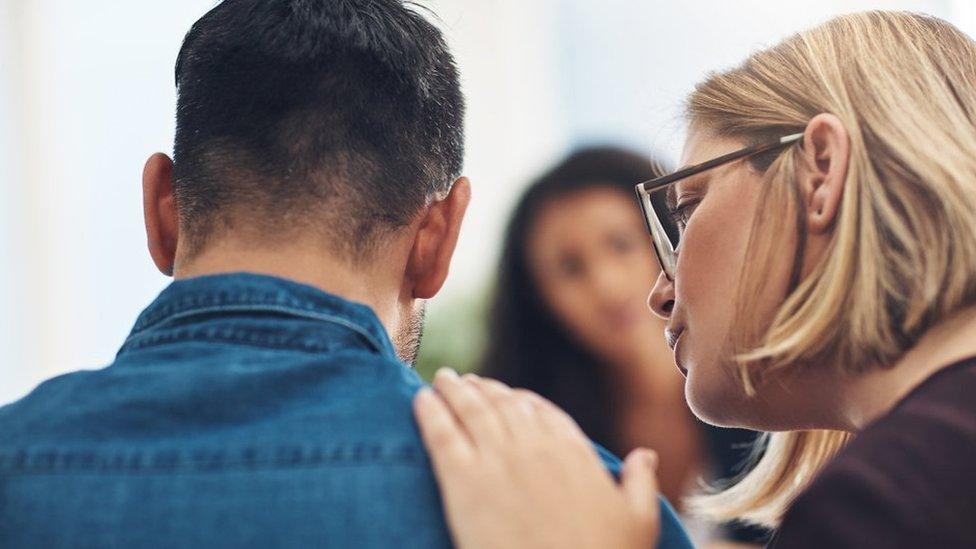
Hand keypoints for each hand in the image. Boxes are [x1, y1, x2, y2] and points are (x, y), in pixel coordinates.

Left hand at [414, 369, 660, 548]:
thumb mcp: (638, 519)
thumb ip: (640, 481)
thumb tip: (646, 454)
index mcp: (572, 450)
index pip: (540, 411)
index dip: (520, 400)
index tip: (508, 395)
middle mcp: (532, 447)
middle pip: (502, 404)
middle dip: (483, 389)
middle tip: (467, 381)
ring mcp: (495, 461)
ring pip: (470, 411)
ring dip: (453, 390)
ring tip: (442, 379)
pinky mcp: (462, 484)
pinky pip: (441, 436)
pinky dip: (429, 413)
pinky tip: (419, 400)